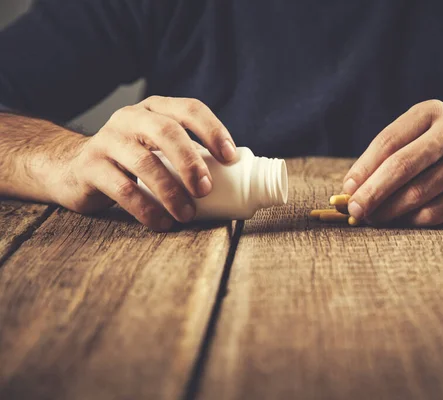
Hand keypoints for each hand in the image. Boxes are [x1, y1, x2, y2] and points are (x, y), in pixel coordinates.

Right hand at [52, 96, 235, 230]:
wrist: (73, 169)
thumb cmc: (131, 160)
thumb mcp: (156, 147)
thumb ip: (186, 153)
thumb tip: (235, 176)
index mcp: (154, 109)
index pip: (189, 109)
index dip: (213, 130)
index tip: (230, 157)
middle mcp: (130, 118)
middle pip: (166, 132)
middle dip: (190, 162)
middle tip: (206, 190)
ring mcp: (107, 140)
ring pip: (144, 162)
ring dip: (171, 191)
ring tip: (186, 214)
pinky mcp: (90, 167)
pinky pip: (122, 189)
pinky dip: (146, 209)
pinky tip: (161, 223)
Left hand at [342, 100, 442, 225]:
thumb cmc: (439, 157)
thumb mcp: (417, 142)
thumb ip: (386, 160)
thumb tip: (350, 190)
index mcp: (431, 112)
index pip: (388, 142)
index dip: (363, 169)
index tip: (346, 190)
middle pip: (401, 166)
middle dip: (372, 192)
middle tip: (354, 210)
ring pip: (415, 193)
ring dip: (388, 211)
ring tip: (373, 218)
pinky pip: (432, 212)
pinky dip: (410, 220)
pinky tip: (401, 221)